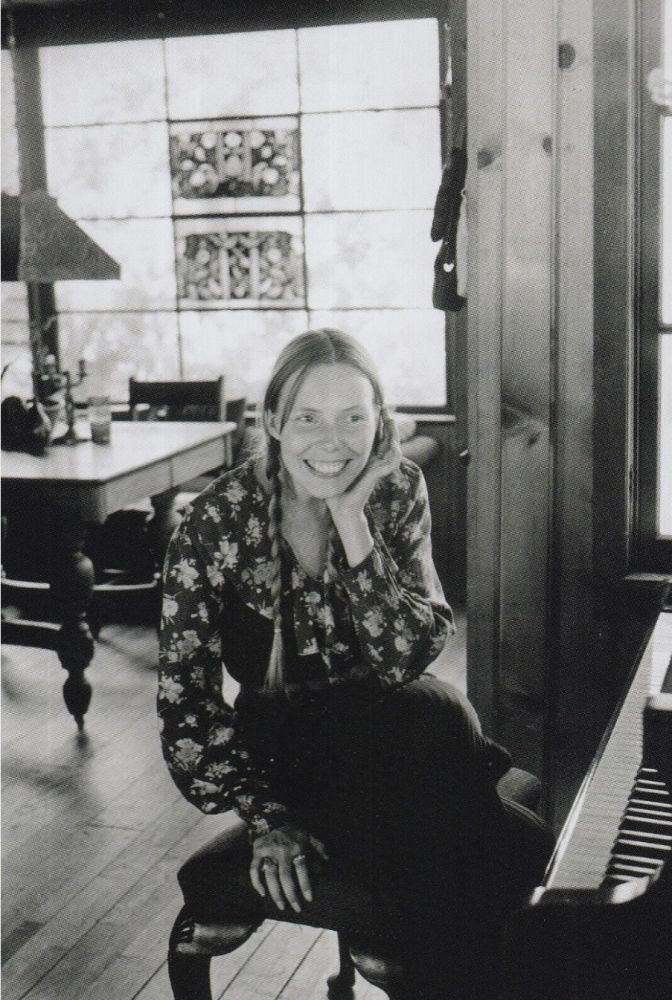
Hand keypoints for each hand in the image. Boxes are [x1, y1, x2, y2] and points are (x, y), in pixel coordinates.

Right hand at [249, 825, 328, 912]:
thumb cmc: (296, 832)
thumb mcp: (310, 837)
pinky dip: (256, 881)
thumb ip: (319, 848)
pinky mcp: (257, 851)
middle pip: (285, 877)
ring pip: (270, 875)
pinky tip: (262, 893)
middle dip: (291, 895)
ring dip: (275, 893)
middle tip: (296, 908)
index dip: (305, 885)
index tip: (309, 899)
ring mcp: (268, 851)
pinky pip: (254, 869)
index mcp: (296, 847)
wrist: (276, 818)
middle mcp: (282, 850)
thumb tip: (328, 861)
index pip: (302, 869)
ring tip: (281, 906)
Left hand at [326, 410, 401, 526]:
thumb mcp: (335, 465)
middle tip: (384, 409)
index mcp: (368, 460)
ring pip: (394, 448)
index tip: (376, 410)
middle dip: (387, 424)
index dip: (379, 426)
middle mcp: (376, 463)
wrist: (341, 506)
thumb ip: (335, 454)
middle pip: (388, 440)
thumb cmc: (337, 489)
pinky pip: (393, 459)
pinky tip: (391, 437)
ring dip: (394, 433)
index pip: (378, 439)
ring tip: (389, 419)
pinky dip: (394, 448)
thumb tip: (323, 440)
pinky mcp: (379, 474)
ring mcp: (379, 469)